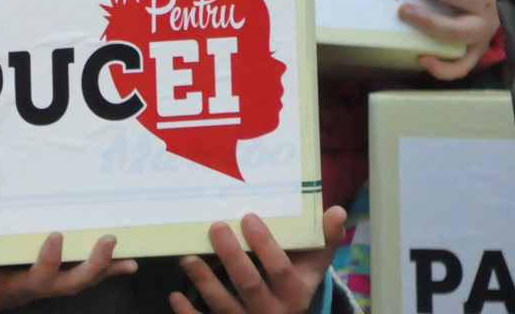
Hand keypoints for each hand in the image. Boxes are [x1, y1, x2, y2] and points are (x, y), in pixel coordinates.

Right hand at [0, 234, 136, 313]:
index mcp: (10, 288)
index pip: (37, 279)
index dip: (49, 262)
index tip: (57, 235)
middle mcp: (30, 289)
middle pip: (70, 285)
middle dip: (93, 266)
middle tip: (109, 240)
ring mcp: (38, 287)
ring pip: (77, 283)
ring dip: (104, 271)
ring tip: (129, 258)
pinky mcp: (40, 281)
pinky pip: (73, 277)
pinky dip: (99, 271)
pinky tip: (120, 263)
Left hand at [172, 209, 345, 313]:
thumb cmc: (293, 284)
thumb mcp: (311, 267)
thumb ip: (324, 240)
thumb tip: (339, 210)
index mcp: (295, 293)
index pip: (281, 270)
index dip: (265, 245)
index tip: (248, 217)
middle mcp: (273, 311)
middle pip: (250, 285)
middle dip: (232, 257)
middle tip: (215, 227)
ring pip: (225, 305)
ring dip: (205, 282)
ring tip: (187, 257)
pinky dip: (189, 313)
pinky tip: (175, 296)